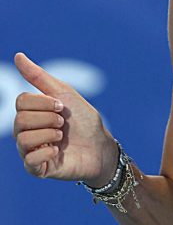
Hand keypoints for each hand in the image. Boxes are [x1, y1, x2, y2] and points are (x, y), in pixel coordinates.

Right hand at [13, 53, 117, 184]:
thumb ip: (39, 77)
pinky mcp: (38, 169)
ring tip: (61, 136)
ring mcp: (30, 151)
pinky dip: (47, 152)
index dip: (44, 102)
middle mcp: (26, 132)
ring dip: (48, 134)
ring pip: (22, 139)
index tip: (62, 106)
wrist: (101, 145)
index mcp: (31, 114)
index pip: (21, 101)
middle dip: (48, 118)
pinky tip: (58, 151)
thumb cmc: (83, 120)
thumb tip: (18, 55)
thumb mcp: (64, 94)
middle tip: (63, 123)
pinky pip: (29, 161)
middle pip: (19, 120)